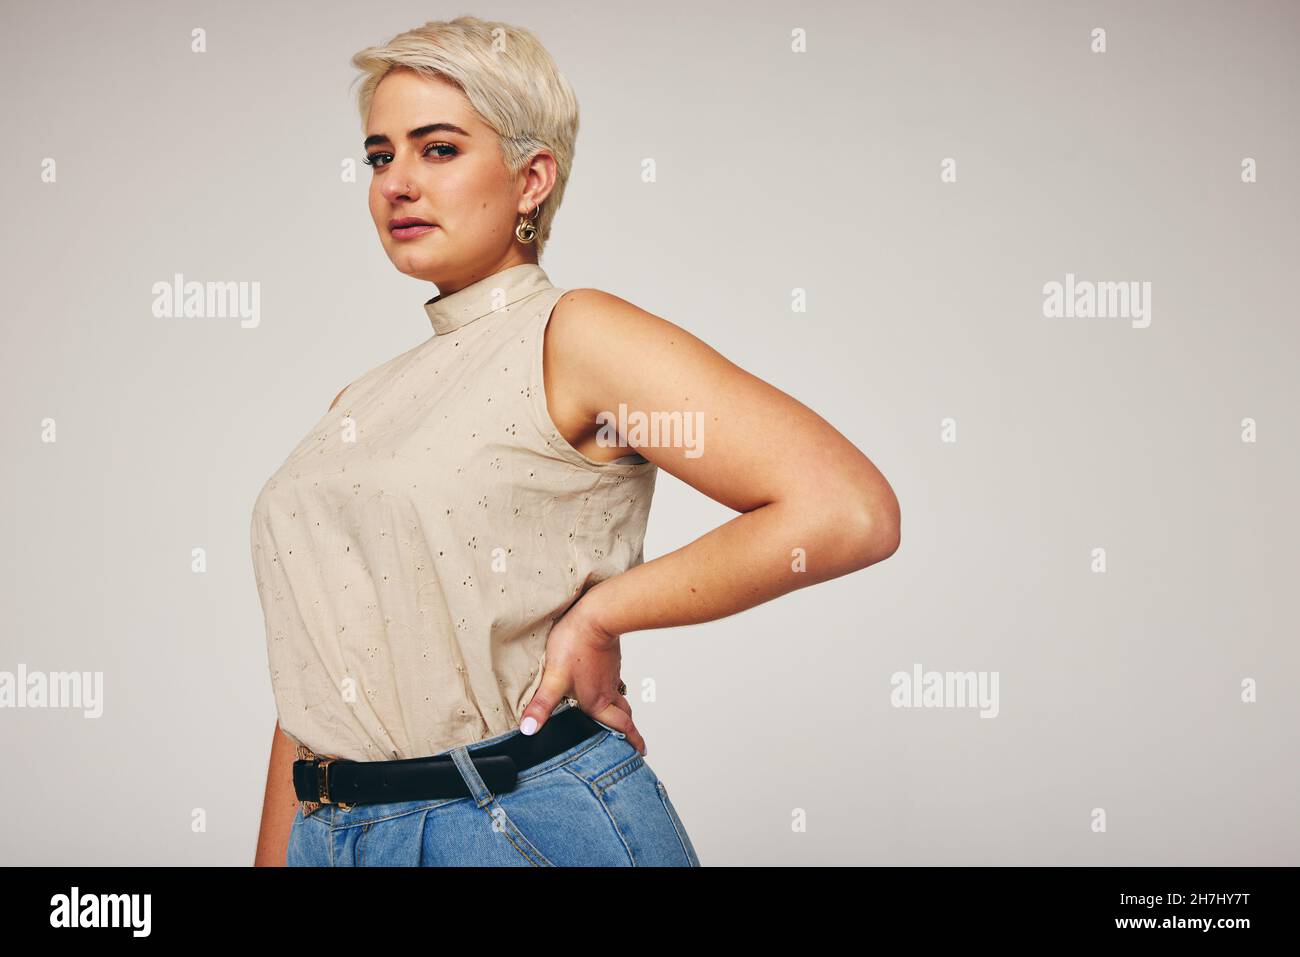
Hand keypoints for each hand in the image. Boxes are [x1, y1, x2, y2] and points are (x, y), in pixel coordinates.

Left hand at [519, 596, 647, 755]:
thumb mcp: (554, 678)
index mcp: (597, 701)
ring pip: (619, 696)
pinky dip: (612, 688)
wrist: (597, 614)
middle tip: (635, 740)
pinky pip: (613, 679)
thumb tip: (529, 730)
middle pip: (624, 714)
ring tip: (617, 715)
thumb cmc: (576, 644)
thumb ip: (541, 705)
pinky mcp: (609, 658)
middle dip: (630, 729)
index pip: (620, 726)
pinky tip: (601, 684)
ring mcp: (610, 673)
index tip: (641, 751)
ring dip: (621, 709)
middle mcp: (607, 690)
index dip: (632, 740)